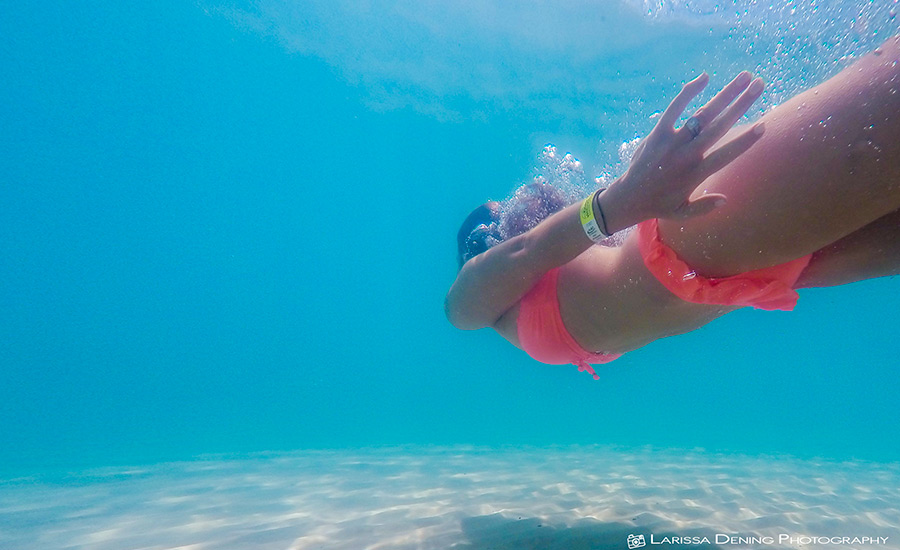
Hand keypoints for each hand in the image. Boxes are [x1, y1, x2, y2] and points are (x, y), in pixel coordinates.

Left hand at [604, 71, 765, 230]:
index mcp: (696, 174)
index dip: (745, 140)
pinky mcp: (658, 132)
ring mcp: (672, 142)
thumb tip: (725, 200)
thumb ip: (704, 207)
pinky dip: (689, 92)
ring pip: (702, 114)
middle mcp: (686, 155)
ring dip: (725, 94)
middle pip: (719, 126)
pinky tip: (705, 77)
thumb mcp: (682, 213)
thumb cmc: (658, 204)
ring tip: (744, 76)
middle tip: (759, 85)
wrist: (627, 197)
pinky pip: (674, 108)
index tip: (763, 125)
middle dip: (741, 104)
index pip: (726, 154)